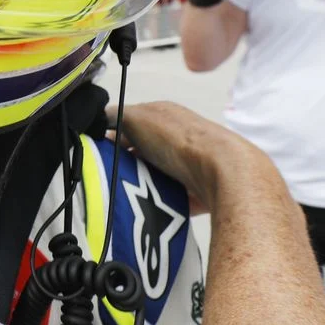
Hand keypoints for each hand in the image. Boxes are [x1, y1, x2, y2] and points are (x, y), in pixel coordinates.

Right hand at [114, 101, 273, 212]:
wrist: (225, 173)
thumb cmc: (178, 140)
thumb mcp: (137, 117)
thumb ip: (116, 115)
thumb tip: (100, 119)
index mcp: (164, 115)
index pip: (132, 124)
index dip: (113, 137)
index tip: (98, 152)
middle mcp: (179, 137)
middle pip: (144, 151)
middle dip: (127, 163)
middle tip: (110, 175)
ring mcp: (193, 163)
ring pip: (158, 174)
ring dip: (144, 183)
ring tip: (127, 193)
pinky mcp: (202, 190)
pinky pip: (176, 197)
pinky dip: (164, 203)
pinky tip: (150, 209)